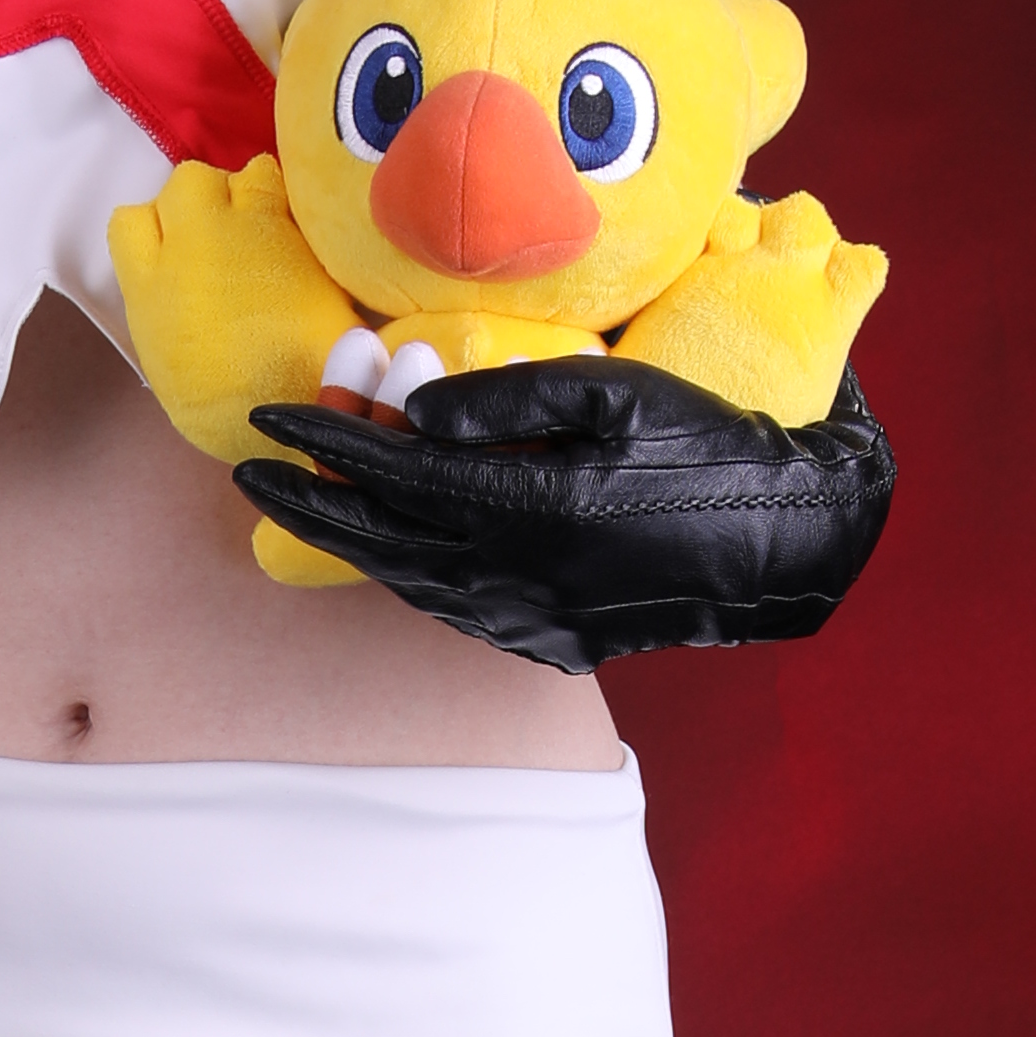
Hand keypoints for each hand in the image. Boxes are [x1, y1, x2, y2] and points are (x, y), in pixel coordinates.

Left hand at [236, 356, 895, 671]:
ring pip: (407, 584)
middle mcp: (514, 576)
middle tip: (248, 472)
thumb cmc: (708, 444)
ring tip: (303, 506)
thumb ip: (504, 399)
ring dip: (348, 544)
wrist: (787, 542)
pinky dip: (407, 578)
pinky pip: (454, 610)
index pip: (388, 473)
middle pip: (375, 542)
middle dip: (305, 503)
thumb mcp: (614, 392)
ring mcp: (530, 619)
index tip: (265, 418)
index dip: (321, 441)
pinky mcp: (550, 643)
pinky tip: (388, 551)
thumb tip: (409, 414)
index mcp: (523, 508)